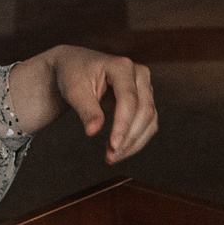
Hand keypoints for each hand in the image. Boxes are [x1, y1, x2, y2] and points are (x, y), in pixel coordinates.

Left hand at [9, 46, 157, 162]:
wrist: (75, 67)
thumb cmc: (73, 74)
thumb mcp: (74, 90)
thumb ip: (86, 110)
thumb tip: (93, 132)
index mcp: (122, 66)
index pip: (129, 100)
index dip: (123, 125)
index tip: (113, 146)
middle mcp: (139, 74)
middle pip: (144, 111)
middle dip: (129, 138)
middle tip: (110, 158)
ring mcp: (145, 87)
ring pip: (150, 120)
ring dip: (134, 143)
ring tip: (112, 157)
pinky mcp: (145, 100)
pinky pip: (147, 124)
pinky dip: (135, 140)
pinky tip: (116, 148)